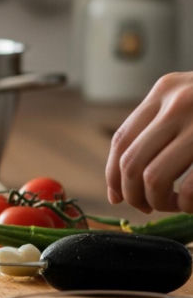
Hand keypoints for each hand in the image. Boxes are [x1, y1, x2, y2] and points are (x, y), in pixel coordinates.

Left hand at [106, 72, 192, 213]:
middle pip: (131, 161)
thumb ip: (162, 123)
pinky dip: (186, 205)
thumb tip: (123, 180)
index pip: (121, 139)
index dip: (113, 174)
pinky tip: (191, 206)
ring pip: (153, 177)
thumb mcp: (191, 100)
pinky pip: (189, 188)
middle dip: (133, 194)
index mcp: (164, 91)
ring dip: (158, 201)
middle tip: (146, 206)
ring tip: (172, 206)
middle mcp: (177, 103)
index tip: (117, 196)